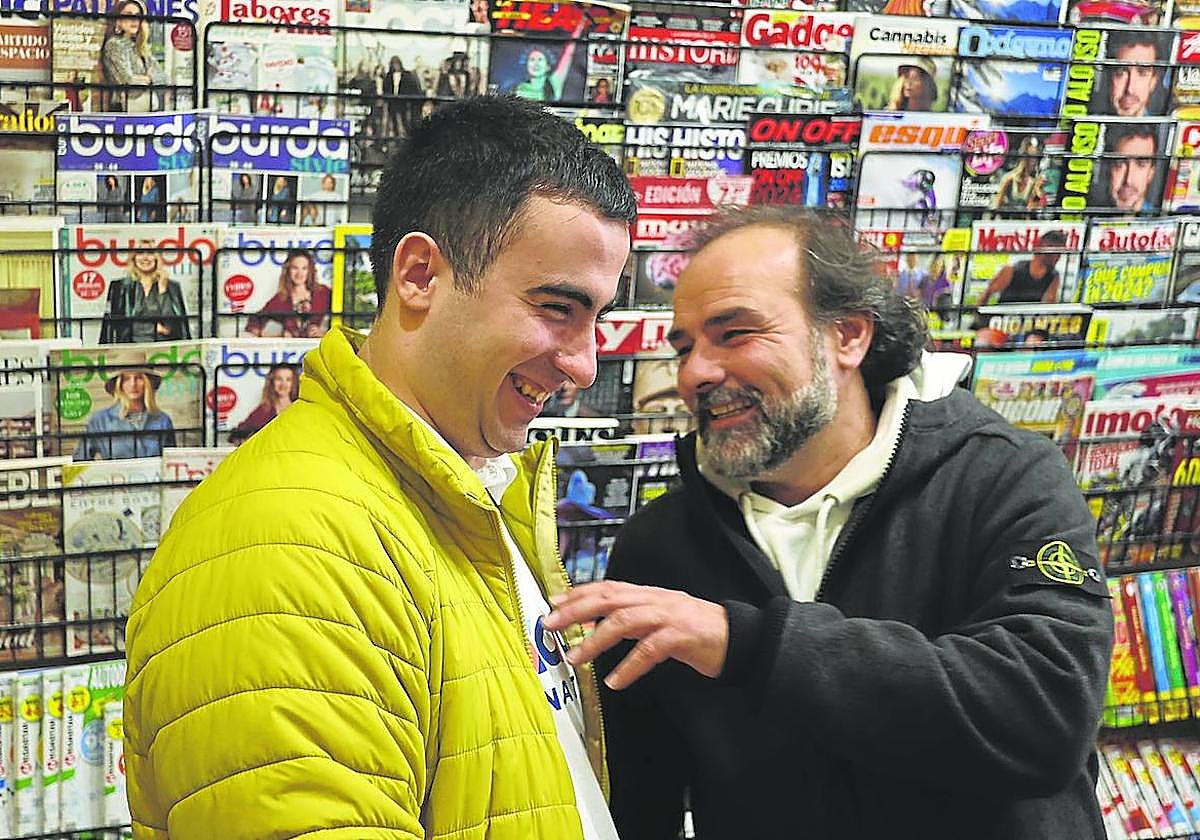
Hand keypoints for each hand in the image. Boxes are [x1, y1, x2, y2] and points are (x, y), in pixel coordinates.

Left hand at [544, 581, 727, 690]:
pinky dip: (630, 666)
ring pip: (624, 620)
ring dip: (595, 639)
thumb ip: (632, 619)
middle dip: (576, 610)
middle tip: (550, 624)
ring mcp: (670, 616)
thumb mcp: (661, 619)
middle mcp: (656, 599)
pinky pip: (650, 649)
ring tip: (575, 657)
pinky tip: (616, 681)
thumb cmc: (697, 633)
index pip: (608, 587)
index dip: (578, 593)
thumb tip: (596, 625)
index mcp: (649, 594)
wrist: (741, 639)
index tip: (553, 603)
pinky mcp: (683, 636)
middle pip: (609, 598)